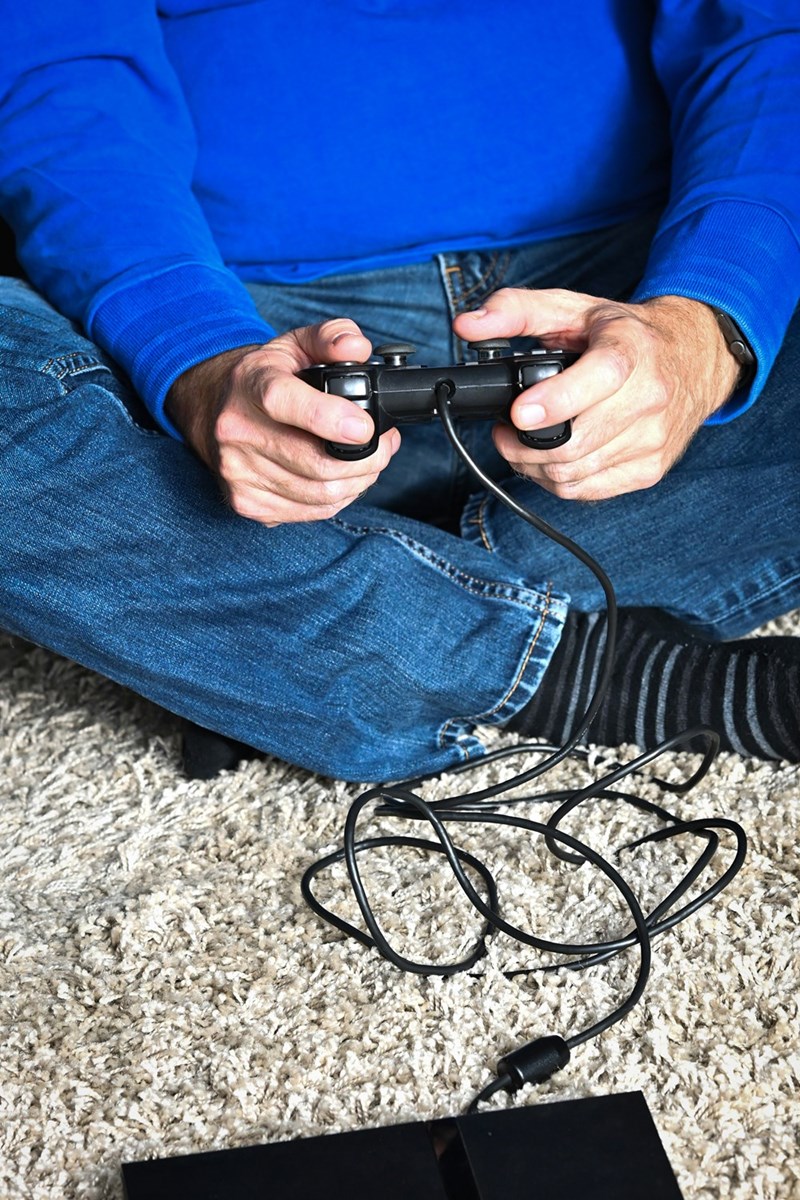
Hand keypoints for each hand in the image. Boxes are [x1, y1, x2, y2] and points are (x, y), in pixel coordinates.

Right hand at [165, 319, 399, 524]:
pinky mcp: (246, 503)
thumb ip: (331, 337)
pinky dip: (337, 499)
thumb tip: (357, 346)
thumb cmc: (263, 379)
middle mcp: (236, 432)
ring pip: (319, 494)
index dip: (329, 419)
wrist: (211, 410)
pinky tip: (342, 479)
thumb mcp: (295, 344)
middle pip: (314, 463)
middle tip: (384, 445)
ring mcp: (238, 473)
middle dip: (367, 459)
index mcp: (250, 385)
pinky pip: (309, 512)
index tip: (366, 428)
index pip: (283, 403)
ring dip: (358, 481)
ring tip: (368, 461)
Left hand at [453, 289, 742, 500]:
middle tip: (505, 428)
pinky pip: (588, 490)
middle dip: (523, 443)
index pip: (599, 380)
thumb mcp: (574, 308)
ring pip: (575, 472)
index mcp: (632, 350)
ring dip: (534, 465)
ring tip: (523, 441)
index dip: (556, 402)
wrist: (694, 357)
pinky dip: (558, 481)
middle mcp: (651, 397)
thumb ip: (517, 311)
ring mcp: (654, 438)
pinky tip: (550, 458)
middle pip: (576, 441)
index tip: (518, 414)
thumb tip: (468, 325)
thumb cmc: (626, 334)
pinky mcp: (651, 469)